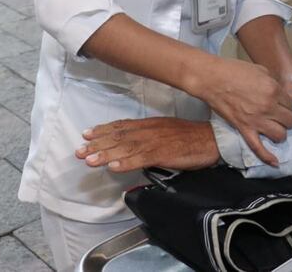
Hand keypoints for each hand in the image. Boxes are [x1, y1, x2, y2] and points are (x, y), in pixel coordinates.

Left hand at [77, 118, 219, 173]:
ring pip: (126, 148)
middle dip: (98, 144)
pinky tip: (114, 167)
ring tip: (89, 160)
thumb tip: (134, 145)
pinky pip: (142, 159)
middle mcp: (150, 130)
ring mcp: (156, 142)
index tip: (86, 135)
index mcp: (150, 124)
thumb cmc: (191, 137)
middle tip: (79, 151)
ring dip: (106, 154)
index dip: (103, 130)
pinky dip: (126, 163)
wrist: (212, 139)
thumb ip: (150, 136)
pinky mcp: (164, 153)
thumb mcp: (167, 131)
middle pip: (119, 136)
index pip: (122, 126)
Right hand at [188, 56, 291, 166]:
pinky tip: (275, 162)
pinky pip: (258, 148)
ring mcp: (256, 120)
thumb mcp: (260, 70)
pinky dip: (267, 157)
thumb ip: (272, 83)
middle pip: (289, 120)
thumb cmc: (234, 71)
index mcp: (273, 90)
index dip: (286, 104)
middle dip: (286, 119)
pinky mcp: (244, 129)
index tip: (279, 104)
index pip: (291, 104)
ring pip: (280, 135)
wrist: (212, 79)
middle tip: (279, 116)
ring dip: (279, 133)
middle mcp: (268, 107)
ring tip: (274, 130)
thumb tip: (277, 93)